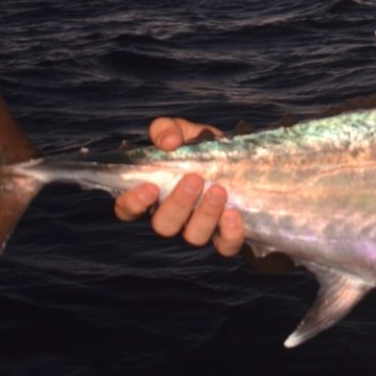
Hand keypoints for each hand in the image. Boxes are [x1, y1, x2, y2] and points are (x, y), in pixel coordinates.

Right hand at [113, 117, 245, 256]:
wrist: (247, 166)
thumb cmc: (204, 151)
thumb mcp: (185, 133)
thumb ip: (167, 130)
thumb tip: (168, 142)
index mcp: (156, 194)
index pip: (128, 209)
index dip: (133, 204)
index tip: (149, 187)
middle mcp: (175, 217)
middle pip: (164, 225)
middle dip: (178, 203)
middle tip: (195, 179)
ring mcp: (200, 230)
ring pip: (194, 236)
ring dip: (205, 214)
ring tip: (219, 190)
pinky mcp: (227, 238)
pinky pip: (226, 246)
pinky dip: (230, 233)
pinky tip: (234, 214)